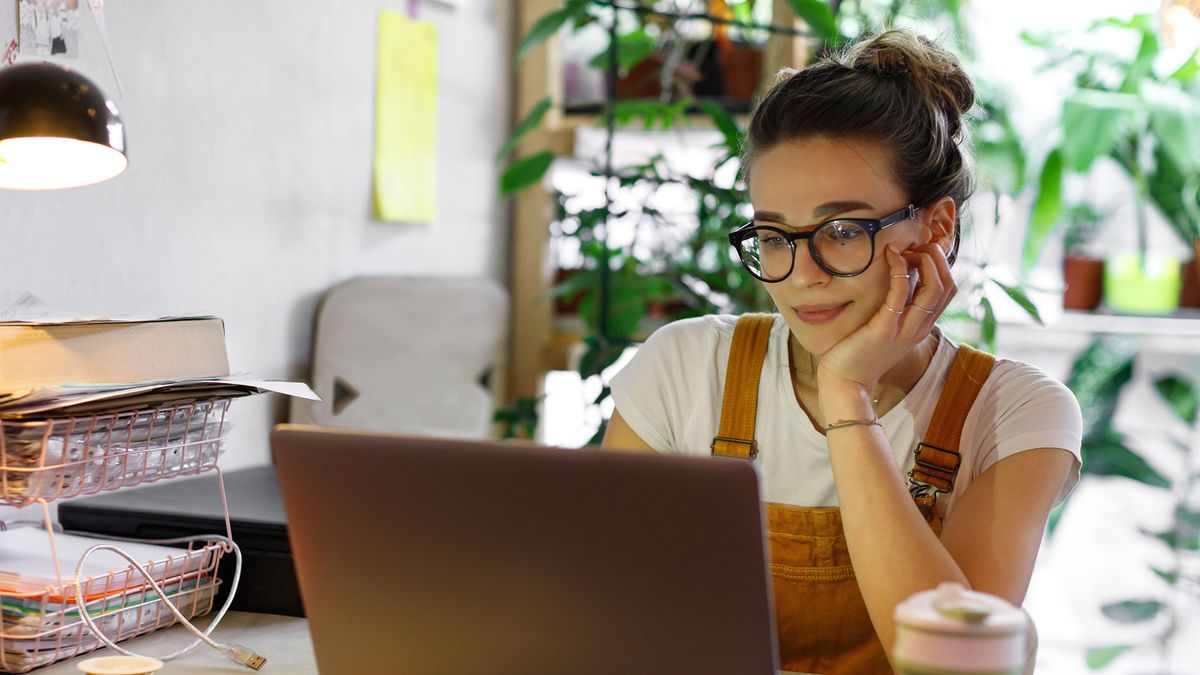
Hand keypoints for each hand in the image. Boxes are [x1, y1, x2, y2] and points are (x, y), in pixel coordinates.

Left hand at [815, 243, 956, 394]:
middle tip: (915, 246)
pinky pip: (901, 292)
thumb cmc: (860, 353)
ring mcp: (905, 329)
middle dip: (937, 258)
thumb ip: (897, 309)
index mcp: (922, 327)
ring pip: (934, 288)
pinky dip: (900, 269)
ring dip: (924, 260)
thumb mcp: (887, 329)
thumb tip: (899, 279)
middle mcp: (919, 328)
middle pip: (948, 285)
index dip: (940, 265)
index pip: (948, 290)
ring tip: (906, 249)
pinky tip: (890, 257)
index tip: (919, 252)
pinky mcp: (885, 328)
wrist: (846, 382)